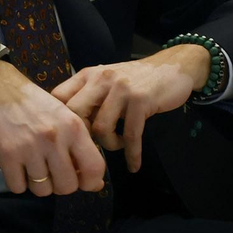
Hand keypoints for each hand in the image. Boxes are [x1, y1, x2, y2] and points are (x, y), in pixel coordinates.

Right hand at [0, 61, 107, 196]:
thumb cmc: (32, 103)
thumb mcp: (64, 117)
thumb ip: (80, 148)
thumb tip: (95, 184)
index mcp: (73, 127)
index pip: (94, 168)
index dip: (90, 182)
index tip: (80, 180)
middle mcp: (54, 139)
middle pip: (66, 186)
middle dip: (58, 184)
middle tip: (50, 172)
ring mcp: (29, 148)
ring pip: (42, 190)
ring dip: (36, 183)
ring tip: (30, 167)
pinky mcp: (7, 154)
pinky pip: (18, 187)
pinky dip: (17, 182)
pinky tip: (16, 167)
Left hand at [52, 46, 208, 171]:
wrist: (173, 66)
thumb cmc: (137, 79)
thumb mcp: (108, 80)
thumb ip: (90, 96)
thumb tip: (70, 126)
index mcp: (88, 75)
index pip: (58, 96)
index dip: (60, 119)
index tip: (70, 135)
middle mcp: (100, 79)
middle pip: (74, 113)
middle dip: (81, 135)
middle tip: (92, 145)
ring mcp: (120, 89)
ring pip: (101, 127)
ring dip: (109, 145)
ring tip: (118, 145)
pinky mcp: (141, 100)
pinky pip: (130, 135)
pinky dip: (131, 154)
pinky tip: (133, 165)